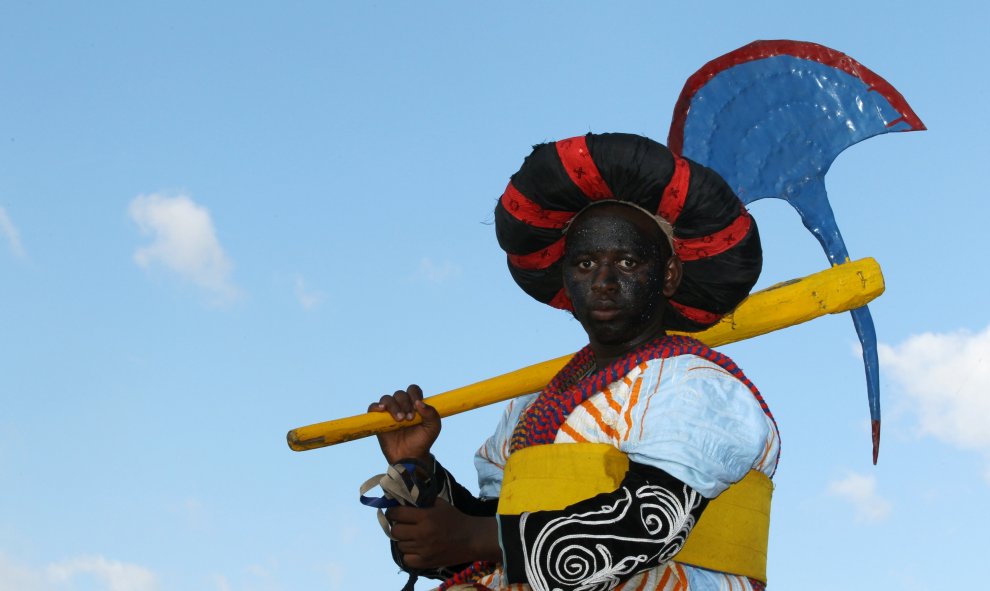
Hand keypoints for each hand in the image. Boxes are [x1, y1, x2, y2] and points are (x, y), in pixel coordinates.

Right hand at [368, 384, 440, 463]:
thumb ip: (432, 414)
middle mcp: (402, 405)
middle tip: (409, 418)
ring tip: (400, 420)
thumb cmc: (422, 441)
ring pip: (387, 399)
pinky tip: (382, 409)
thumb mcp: (433, 427)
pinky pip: (373, 407)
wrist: (410, 456)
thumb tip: (419, 403)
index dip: (414, 394)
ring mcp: (389, 412)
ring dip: (394, 406)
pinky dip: (376, 406)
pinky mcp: (378, 420)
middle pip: (400, 394)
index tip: (417, 406)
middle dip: (405, 404)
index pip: (413, 390)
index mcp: (415, 404)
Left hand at [386, 499, 500, 568]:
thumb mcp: (439, 504)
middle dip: (397, 526)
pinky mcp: (426, 562)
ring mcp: (423, 549)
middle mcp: (422, 533)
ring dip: (404, 540)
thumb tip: (402, 500)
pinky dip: (409, 554)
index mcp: (425, 516)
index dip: (392, 512)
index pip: (396, 514)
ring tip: (412, 537)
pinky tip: (416, 549)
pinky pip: (406, 559)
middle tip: (404, 525)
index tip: (394, 513)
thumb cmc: (455, 519)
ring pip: (400, 545)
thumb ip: (421, 502)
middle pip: (395, 531)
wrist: (471, 539)